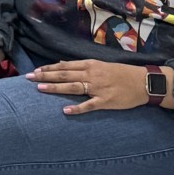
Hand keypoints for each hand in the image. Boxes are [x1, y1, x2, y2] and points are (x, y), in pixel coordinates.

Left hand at [28, 59, 160, 114]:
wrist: (143, 82)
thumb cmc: (121, 73)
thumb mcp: (100, 64)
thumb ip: (80, 65)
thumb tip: (60, 63)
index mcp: (90, 65)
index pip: (65, 66)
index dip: (49, 68)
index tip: (35, 71)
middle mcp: (92, 75)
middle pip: (64, 75)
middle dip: (45, 76)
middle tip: (29, 78)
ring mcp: (98, 88)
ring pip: (73, 87)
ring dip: (55, 88)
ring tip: (40, 89)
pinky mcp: (106, 101)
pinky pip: (89, 105)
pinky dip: (77, 108)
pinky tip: (65, 111)